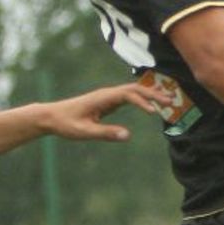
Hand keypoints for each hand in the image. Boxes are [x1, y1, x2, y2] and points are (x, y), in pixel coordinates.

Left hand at [41, 83, 171, 141]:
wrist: (52, 116)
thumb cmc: (67, 124)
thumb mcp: (85, 132)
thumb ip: (106, 133)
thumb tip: (128, 135)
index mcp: (103, 98)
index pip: (128, 95)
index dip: (142, 102)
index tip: (154, 113)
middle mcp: (107, 94)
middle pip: (135, 89)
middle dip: (153, 94)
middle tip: (171, 101)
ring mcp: (108, 97)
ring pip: (133, 91)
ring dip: (150, 95)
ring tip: (168, 102)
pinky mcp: (108, 102)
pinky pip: (129, 97)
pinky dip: (142, 99)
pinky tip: (151, 105)